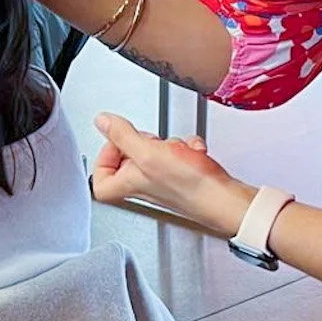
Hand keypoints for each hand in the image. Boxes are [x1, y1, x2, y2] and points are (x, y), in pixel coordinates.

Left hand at [92, 113, 252, 234]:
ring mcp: (163, 180)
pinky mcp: (182, 176)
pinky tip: (193, 154)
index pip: (99, 178)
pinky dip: (187, 149)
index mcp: (128, 184)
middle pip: (129, 157)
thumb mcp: (148, 152)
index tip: (117, 142)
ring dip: (170, 143)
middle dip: (144, 142)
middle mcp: (144, 184)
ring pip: (156, 151)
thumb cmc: (189, 185)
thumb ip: (122, 135)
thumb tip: (102, 122)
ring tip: (178, 151)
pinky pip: (179, 153)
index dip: (104, 157)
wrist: (222, 198)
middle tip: (151, 143)